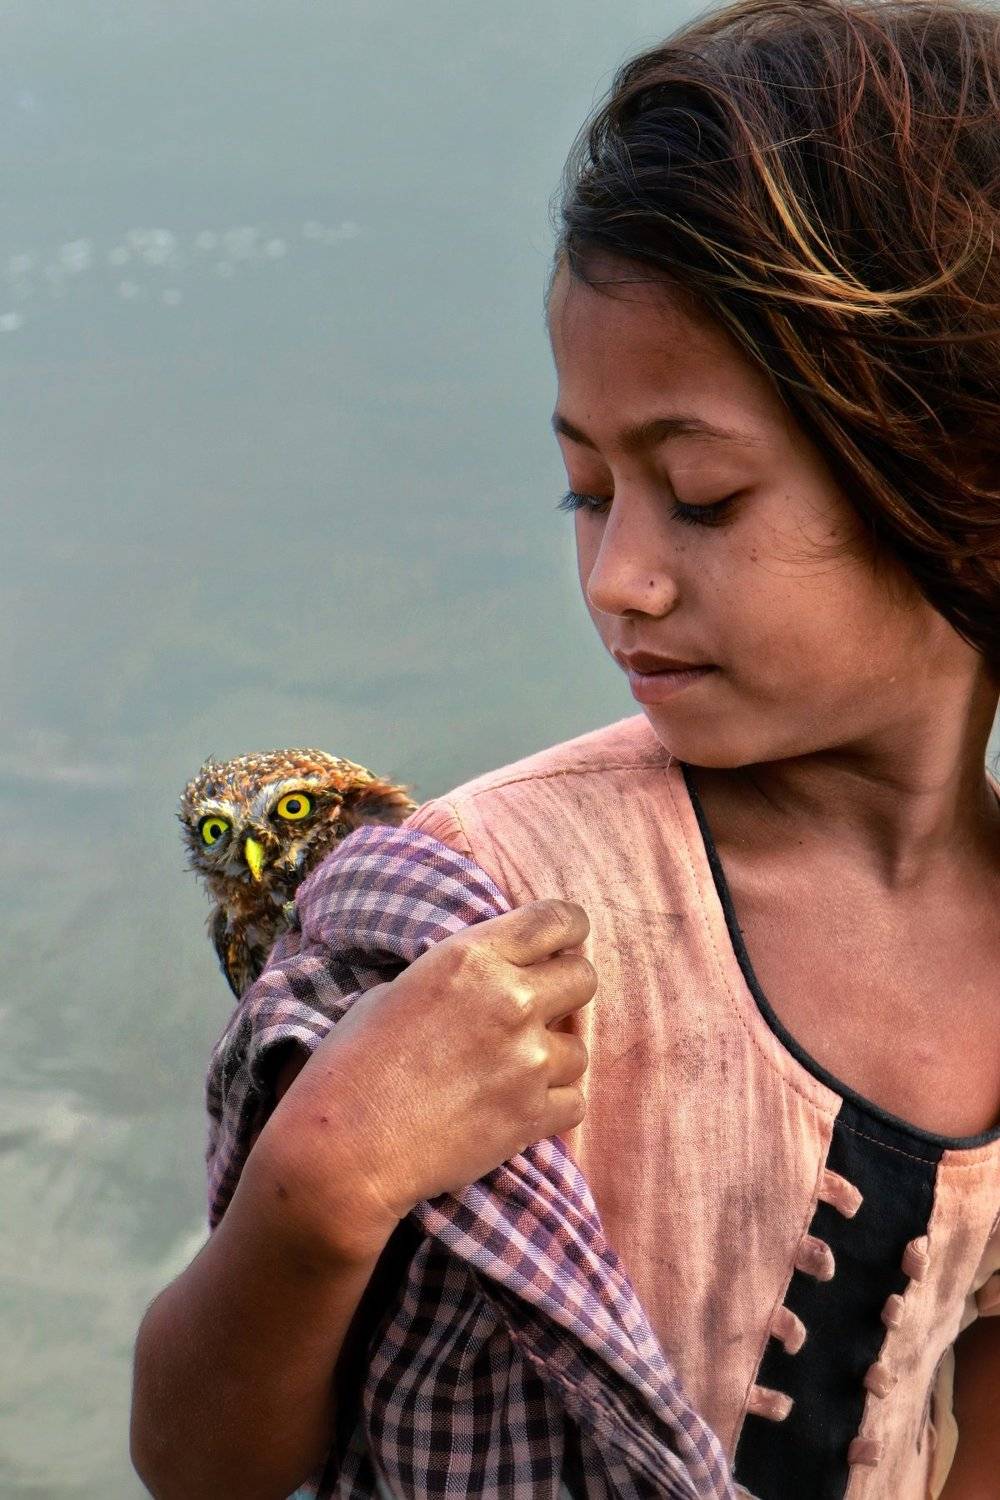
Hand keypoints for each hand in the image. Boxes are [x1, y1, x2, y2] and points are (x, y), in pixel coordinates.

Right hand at [258, 899, 594, 1262]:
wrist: (345, 1148)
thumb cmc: (353, 1064)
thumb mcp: (399, 989)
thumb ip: (461, 976)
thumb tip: (496, 974)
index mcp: (471, 957)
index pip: (556, 920)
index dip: (569, 930)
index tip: (567, 943)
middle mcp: (509, 999)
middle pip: (584, 977)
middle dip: (566, 991)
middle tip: (540, 1010)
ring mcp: (527, 1059)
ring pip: (579, 1047)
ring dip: (553, 1058)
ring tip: (509, 1073)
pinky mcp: (533, 1114)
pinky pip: (574, 1101)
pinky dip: (552, 1107)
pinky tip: (515, 1108)